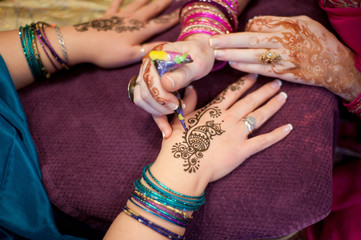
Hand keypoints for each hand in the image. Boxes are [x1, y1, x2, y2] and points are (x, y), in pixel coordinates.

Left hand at [72, 0, 178, 67]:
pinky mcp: (108, 17)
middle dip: (165, 2)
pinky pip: (116, 5)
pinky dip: (119, 0)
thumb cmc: (108, 53)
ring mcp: (120, 16)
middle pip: (153, 9)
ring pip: (138, 4)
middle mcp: (134, 20)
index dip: (174, 17)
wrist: (83, 43)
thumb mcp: (131, 55)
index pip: (162, 23)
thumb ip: (150, 49)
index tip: (185, 10)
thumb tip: (168, 46)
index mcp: (141, 31)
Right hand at [133, 34, 214, 137]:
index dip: (161, 96)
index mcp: (155, 56)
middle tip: (177, 108)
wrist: (200, 53)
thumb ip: (183, 73)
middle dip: (160, 105)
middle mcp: (146, 66)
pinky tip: (167, 132)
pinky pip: (148, 106)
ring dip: (157, 111)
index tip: (177, 103)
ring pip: (141, 100)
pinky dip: (157, 119)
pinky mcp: (151, 88)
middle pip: (143, 93)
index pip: (149, 81)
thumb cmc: (200, 55)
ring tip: (176, 111)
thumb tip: (166, 84)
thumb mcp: (198, 63)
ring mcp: (146, 77)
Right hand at [150, 74, 292, 195]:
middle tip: (277, 83)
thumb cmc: (178, 145)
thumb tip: (191, 88)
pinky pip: (264, 141)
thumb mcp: (180, 120)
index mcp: (214, 111)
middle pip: (250, 101)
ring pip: (259, 116)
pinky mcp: (243, 150)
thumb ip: (187, 103)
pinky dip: (277, 134)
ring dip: (272, 105)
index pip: (233, 92)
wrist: (183, 167)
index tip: (255, 75)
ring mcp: (237, 134)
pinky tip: (289, 128)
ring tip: (284, 96)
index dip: (245, 83)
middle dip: (264, 91)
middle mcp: (228, 118)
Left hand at [210, 15, 360, 101]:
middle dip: (229, 41)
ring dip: (233, 56)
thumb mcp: (302, 23)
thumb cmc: (318, 40)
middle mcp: (284, 43)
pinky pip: (260, 70)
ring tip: (217, 54)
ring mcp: (283, 60)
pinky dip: (245, 67)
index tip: (234, 33)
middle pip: (250, 41)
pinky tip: (233, 65)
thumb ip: (278, 23)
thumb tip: (253, 25)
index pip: (258, 25)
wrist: (335, 65)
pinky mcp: (283, 74)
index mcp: (287, 27)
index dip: (244, 29)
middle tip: (212, 42)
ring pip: (252, 57)